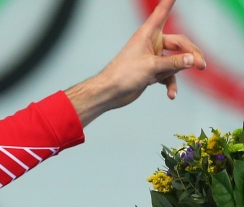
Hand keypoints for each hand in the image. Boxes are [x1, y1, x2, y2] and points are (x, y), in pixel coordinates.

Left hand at [64, 0, 204, 125]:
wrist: (109, 93)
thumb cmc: (123, 75)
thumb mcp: (151, 67)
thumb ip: (173, 62)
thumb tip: (192, 60)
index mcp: (148, 34)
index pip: (162, 13)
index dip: (169, 2)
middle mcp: (151, 43)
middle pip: (180, 43)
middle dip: (190, 54)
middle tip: (201, 65)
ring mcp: (153, 58)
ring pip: (176, 60)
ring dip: (179, 71)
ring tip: (180, 80)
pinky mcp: (152, 71)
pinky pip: (168, 75)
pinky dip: (170, 84)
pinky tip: (171, 95)